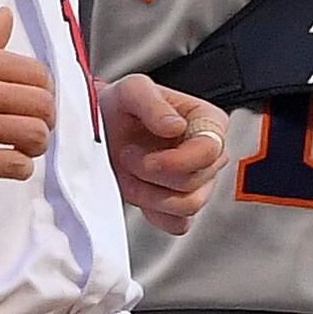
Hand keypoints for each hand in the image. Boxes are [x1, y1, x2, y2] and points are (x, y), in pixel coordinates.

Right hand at [0, 13, 53, 187]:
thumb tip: (4, 18)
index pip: (36, 74)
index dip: (44, 91)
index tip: (36, 101)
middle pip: (42, 105)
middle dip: (44, 119)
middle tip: (33, 126)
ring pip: (35, 136)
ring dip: (36, 145)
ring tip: (23, 147)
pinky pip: (14, 166)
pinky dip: (19, 168)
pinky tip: (8, 164)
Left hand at [101, 75, 228, 234]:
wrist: (102, 129)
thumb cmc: (122, 106)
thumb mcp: (131, 90)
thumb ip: (153, 103)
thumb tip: (176, 127)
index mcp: (208, 123)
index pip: (208, 152)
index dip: (173, 161)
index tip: (140, 154)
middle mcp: (210, 155)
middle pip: (194, 183)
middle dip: (150, 174)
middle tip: (127, 155)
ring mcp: (199, 183)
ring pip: (187, 206)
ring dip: (148, 194)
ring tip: (129, 173)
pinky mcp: (181, 206)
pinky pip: (178, 224)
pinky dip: (153, 212)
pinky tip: (139, 190)